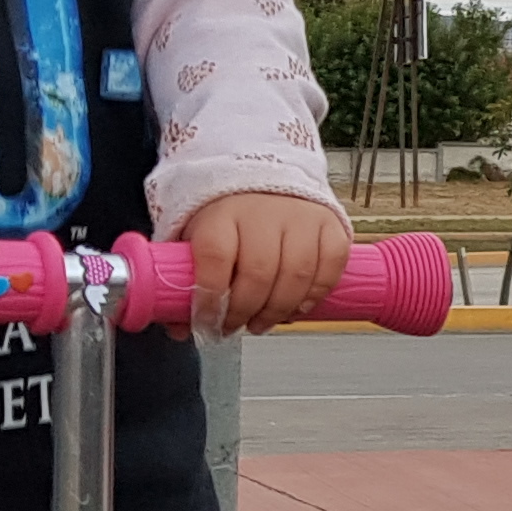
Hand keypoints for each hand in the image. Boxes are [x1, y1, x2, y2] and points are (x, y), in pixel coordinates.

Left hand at [178, 190, 352, 334]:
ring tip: (262, 322)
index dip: (211, 297)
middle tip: (233, 326)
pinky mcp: (329, 225)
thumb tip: (180, 329)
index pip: (216, 256)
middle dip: (244, 311)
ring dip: (278, 311)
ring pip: (297, 275)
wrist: (265, 181)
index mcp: (222, 213)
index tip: (206, 321)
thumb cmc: (228, 217)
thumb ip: (185, 282)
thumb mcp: (196, 238)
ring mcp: (301, 217)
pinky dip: (316, 295)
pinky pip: (331, 266)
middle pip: (259, 273)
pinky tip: (297, 307)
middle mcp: (263, 212)